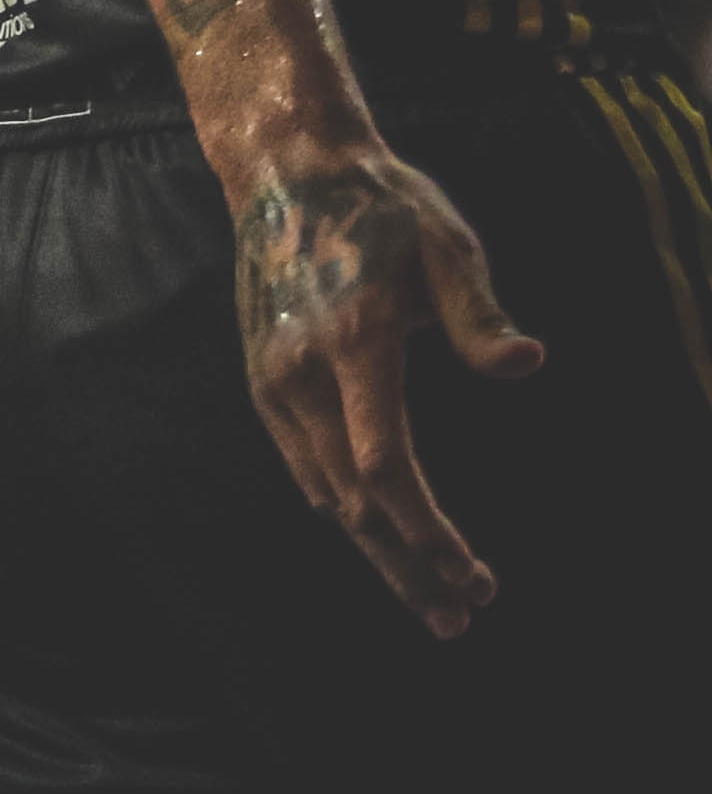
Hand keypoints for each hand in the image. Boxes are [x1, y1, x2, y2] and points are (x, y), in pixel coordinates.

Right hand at [226, 139, 526, 634]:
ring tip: (427, 595)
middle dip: (408, 567)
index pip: (385, 466)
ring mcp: (275, 380)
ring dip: (376, 550)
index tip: (472, 576)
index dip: (427, 532)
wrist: (286, 173)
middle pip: (353, 500)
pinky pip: (305, 464)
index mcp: (353, 344)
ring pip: (324, 491)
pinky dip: (344, 509)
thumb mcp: (447, 247)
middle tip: (458, 620)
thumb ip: (479, 313)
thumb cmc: (382, 206)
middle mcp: (301, 374)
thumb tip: (527, 364)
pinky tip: (375, 533)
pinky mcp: (265, 378)